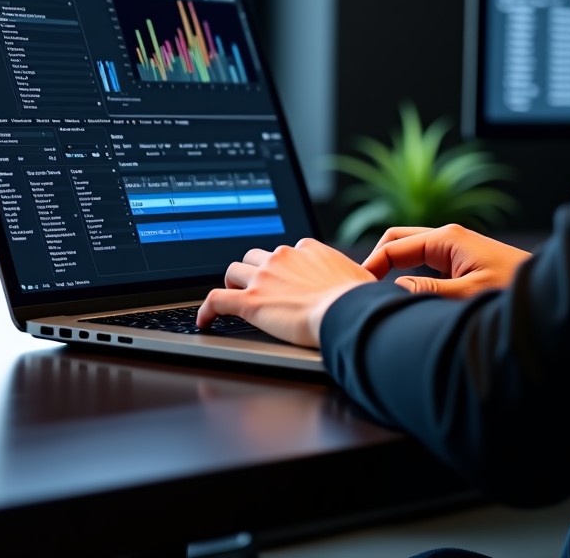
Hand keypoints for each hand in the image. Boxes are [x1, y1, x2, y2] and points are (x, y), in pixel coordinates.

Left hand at [196, 238, 375, 347]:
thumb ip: (353, 276)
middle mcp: (283, 256)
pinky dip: (207, 309)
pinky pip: (217, 299)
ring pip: (234, 270)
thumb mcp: (361, 278)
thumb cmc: (358, 299)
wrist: (345, 311)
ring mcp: (264, 277)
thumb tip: (364, 286)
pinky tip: (205, 320)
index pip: (287, 250)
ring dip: (232, 283)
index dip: (283, 266)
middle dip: (254, 269)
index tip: (283, 278)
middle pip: (256, 256)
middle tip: (256, 286)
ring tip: (232, 297)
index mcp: (308, 249)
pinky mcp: (249, 300)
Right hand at [361, 223, 530, 297]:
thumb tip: (394, 289)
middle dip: (377, 259)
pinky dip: (409, 273)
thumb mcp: (466, 295)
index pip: (394, 245)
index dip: (371, 265)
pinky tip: (405, 294)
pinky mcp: (461, 261)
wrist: (546, 291)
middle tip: (362, 287)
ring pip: (410, 250)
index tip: (357, 289)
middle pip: (398, 239)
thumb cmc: (513, 290)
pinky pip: (425, 261)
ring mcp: (455, 248)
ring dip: (392, 266)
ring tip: (377, 293)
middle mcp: (448, 237)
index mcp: (446, 238)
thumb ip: (427, 292)